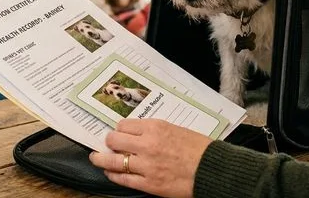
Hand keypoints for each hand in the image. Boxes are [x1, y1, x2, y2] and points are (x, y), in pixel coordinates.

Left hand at [89, 119, 212, 197]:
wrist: (212, 170)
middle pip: (114, 140)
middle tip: (106, 143)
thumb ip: (155, 131)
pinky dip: (113, 175)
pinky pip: (123, 179)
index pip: (124, 125)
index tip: (119, 131)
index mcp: (155, 127)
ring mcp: (146, 165)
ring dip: (101, 158)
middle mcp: (147, 144)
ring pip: (113, 161)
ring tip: (96, 158)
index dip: (119, 129)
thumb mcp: (176, 129)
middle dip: (109, 141)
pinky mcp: (148, 184)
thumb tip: (138, 133)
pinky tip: (110, 173)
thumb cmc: (199, 149)